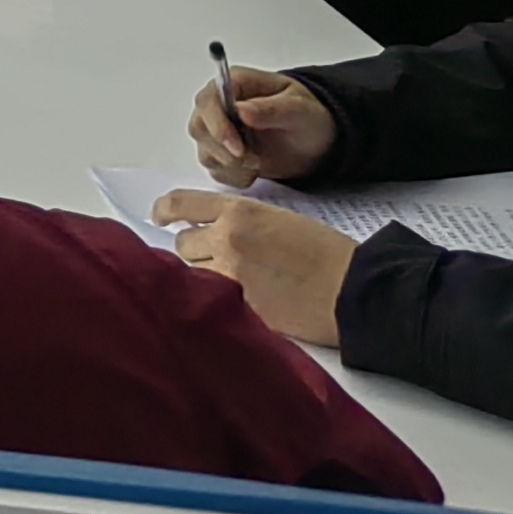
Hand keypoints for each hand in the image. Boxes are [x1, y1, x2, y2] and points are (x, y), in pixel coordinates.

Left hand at [151, 192, 352, 345]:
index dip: (164, 210)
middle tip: (218, 260)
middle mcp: (227, 240)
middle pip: (183, 244)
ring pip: (192, 275)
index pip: (182, 204)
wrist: (354, 291)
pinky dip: (217, 304)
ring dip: (204, 279)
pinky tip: (234, 305)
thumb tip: (211, 230)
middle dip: (195, 252)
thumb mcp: (278, 220)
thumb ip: (240, 221)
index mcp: (239, 212)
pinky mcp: (240, 309)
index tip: (159, 217)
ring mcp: (230, 277)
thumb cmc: (324, 254)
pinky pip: (211, 303)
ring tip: (233, 285)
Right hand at [191, 68, 335, 189]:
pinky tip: (255, 171)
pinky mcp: (222, 154)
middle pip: (199, 128)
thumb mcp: (299, 109)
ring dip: (232, 165)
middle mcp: (219, 105)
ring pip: (205, 152)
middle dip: (224, 151)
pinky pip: (215, 170)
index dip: (217, 125)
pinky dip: (235, 176)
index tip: (238, 147)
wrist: (315, 141)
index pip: (207, 101)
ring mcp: (218, 130)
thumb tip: (241, 110)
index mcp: (235, 84)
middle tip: (254, 160)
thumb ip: (271, 109)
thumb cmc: (308, 116)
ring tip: (259, 163)